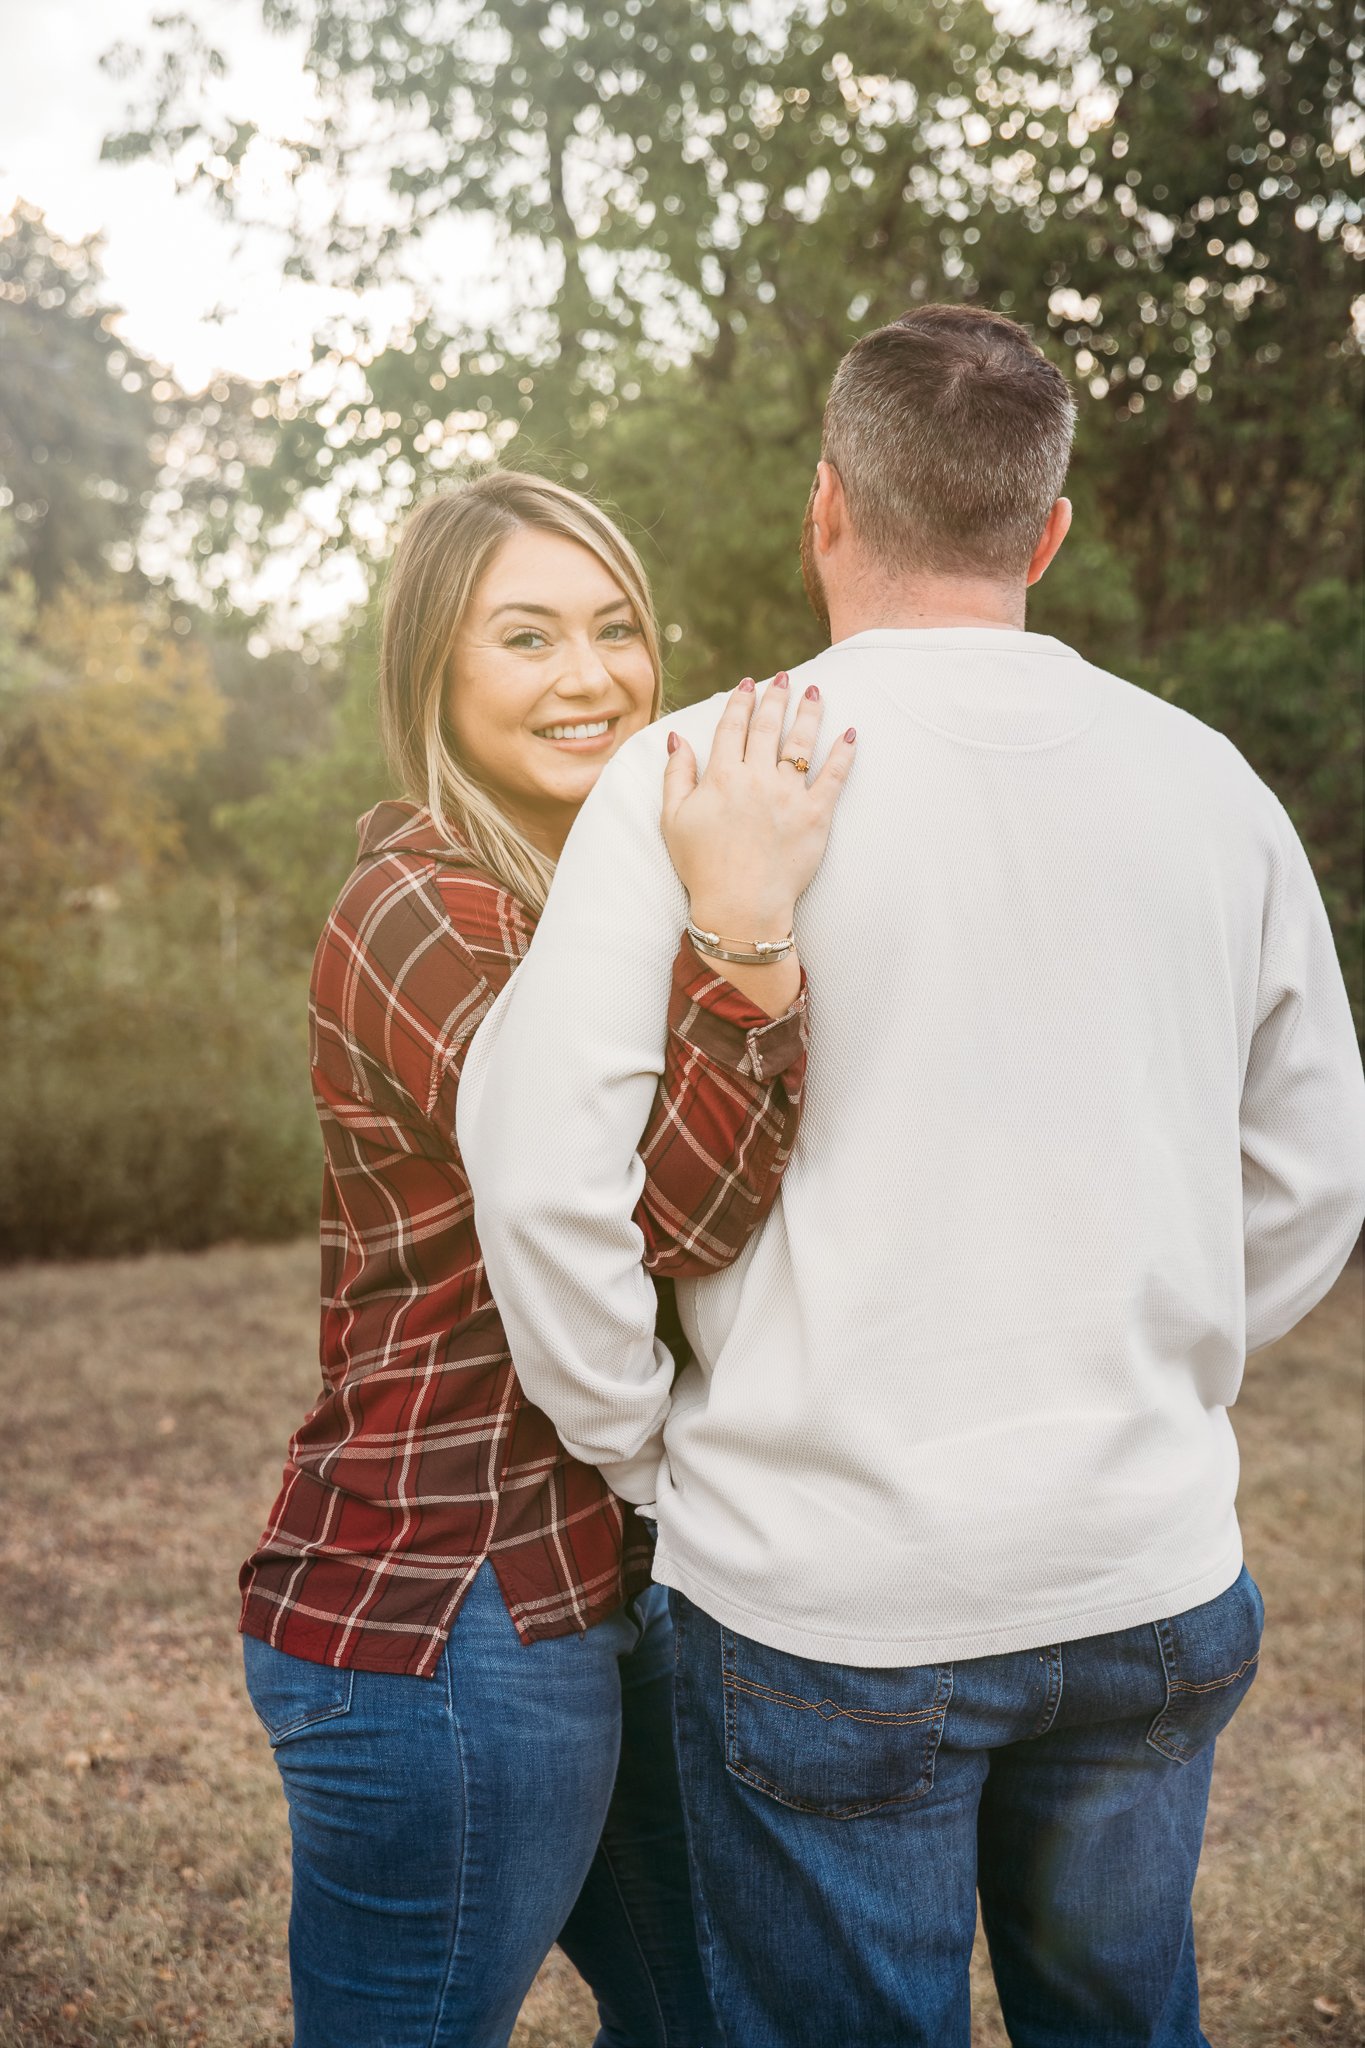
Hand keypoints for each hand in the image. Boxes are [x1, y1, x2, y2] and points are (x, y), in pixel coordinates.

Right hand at [661, 673, 856, 938]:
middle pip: (768, 726)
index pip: (732, 727)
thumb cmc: (703, 868)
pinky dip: (844, 753)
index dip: (740, 701)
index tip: (748, 684)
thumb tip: (678, 739)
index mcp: (721, 777)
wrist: (741, 908)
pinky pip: (834, 776)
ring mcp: (789, 795)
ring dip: (809, 712)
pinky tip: (850, 734)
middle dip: (776, 697)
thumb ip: (676, 775)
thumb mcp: (673, 821)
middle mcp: (756, 778)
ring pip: (801, 742)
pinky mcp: (816, 815)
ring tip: (815, 691)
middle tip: (784, 678)